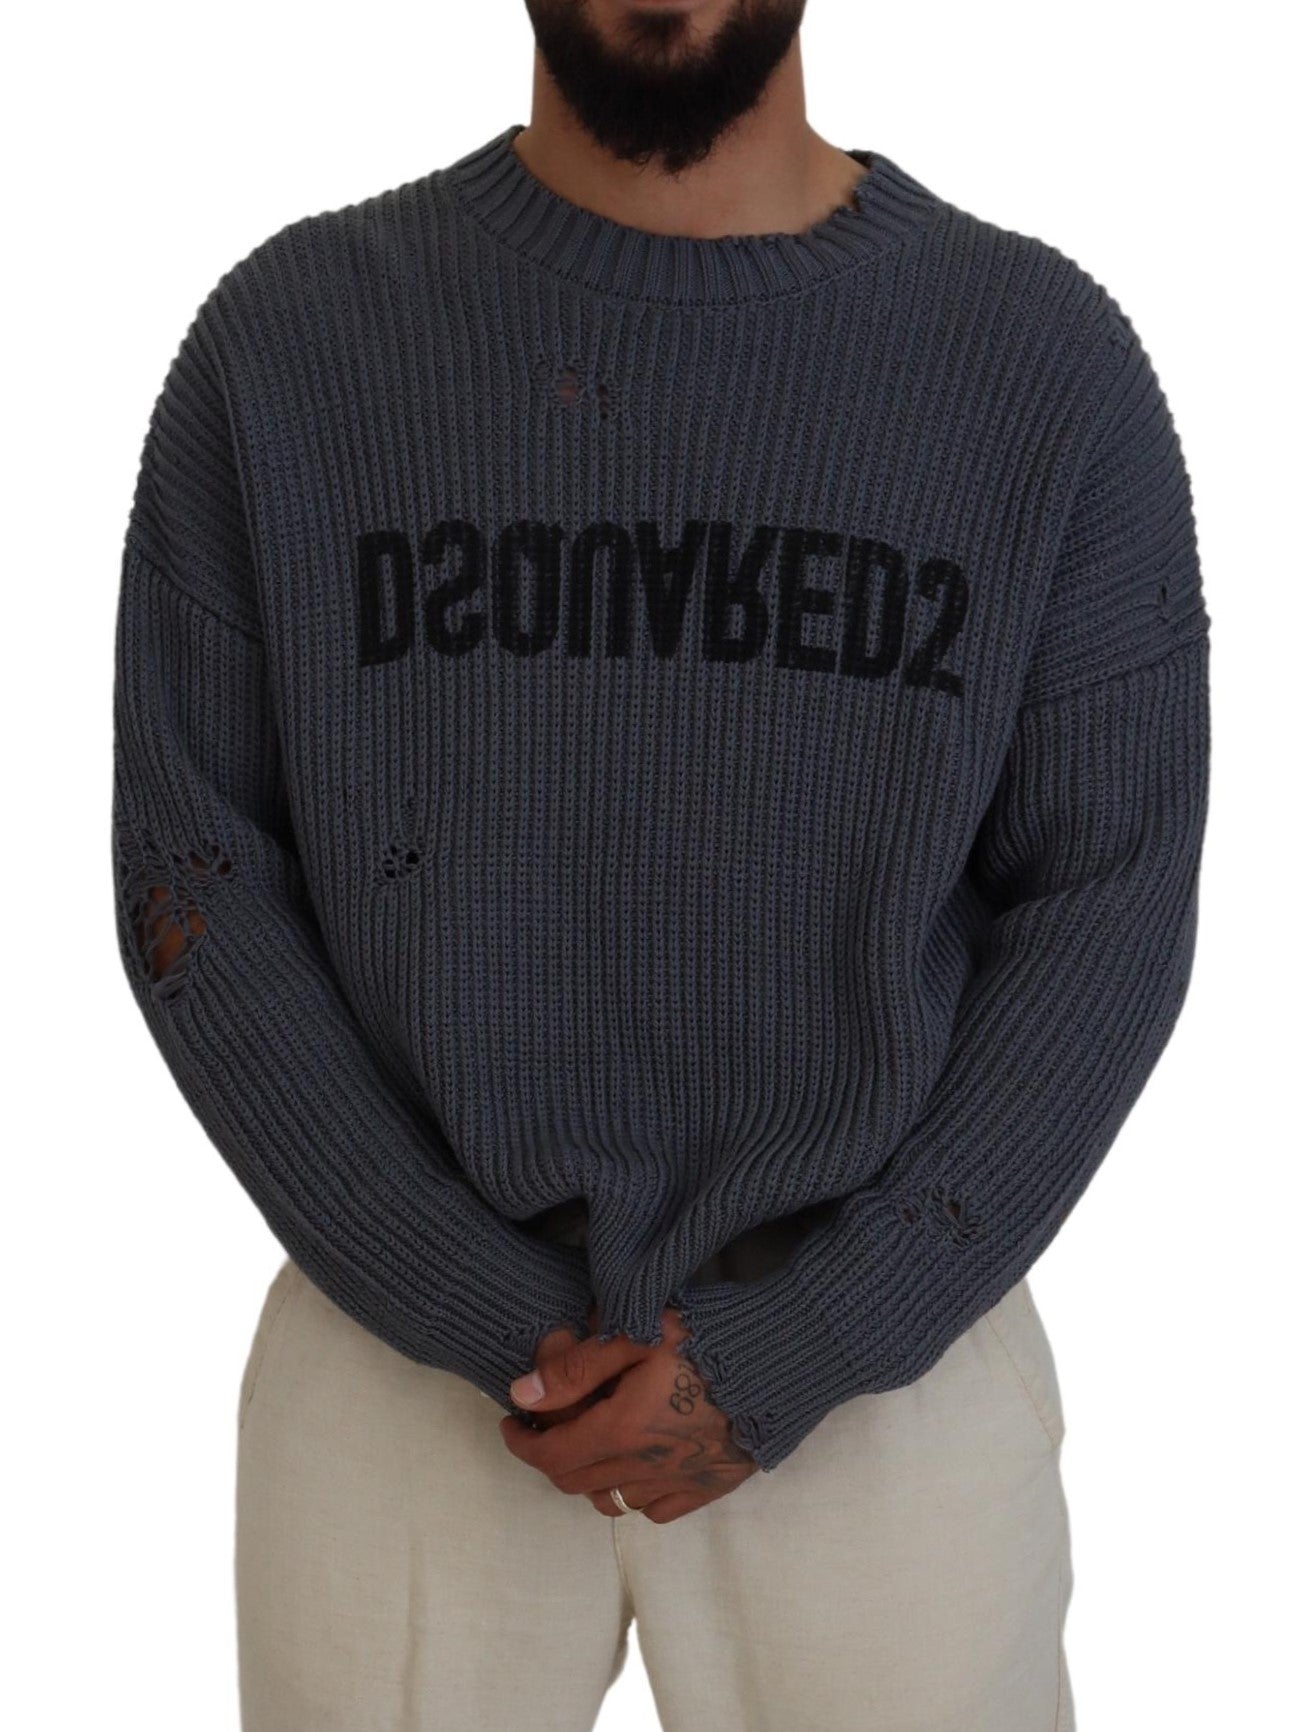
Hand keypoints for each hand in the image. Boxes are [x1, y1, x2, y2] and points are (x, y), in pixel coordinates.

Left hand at [500, 1305, 757, 1522]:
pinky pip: (656, 1509)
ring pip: (612, 1501)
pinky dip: (634, 1494)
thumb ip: (576, 1366)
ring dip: (588, 1477)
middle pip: (575, 1481)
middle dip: (549, 1455)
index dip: (521, 1442)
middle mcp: (646, 1467)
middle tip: (544, 1425)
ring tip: (588, 1442)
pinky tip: (636, 1463)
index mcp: (622, 1429)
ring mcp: (680, 1481)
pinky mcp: (711, 1486)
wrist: (783, 1358)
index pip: (550, 1455)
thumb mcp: (635, 1333)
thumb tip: (522, 1395)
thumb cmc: (707, 1336)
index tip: (510, 1421)